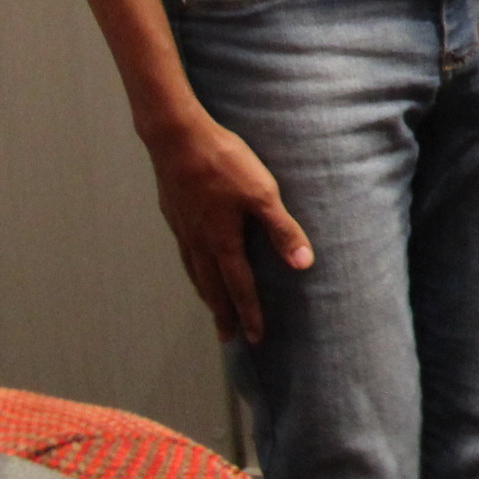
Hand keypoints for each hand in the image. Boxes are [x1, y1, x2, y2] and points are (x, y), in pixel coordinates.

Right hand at [143, 109, 311, 343]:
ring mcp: (183, 229)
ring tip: (213, 309)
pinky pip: (186, 255)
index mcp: (222, 241)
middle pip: (213, 288)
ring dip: (207, 295)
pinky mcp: (175, 215)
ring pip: (196, 273)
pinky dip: (194, 271)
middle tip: (228, 340)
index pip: (240, 287)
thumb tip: (304, 265)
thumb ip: (283, 230)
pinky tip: (196, 264)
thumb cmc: (224, 163)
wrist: (177, 139)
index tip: (254, 339)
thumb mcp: (263, 194)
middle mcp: (199, 242)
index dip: (250, 313)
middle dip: (224, 315)